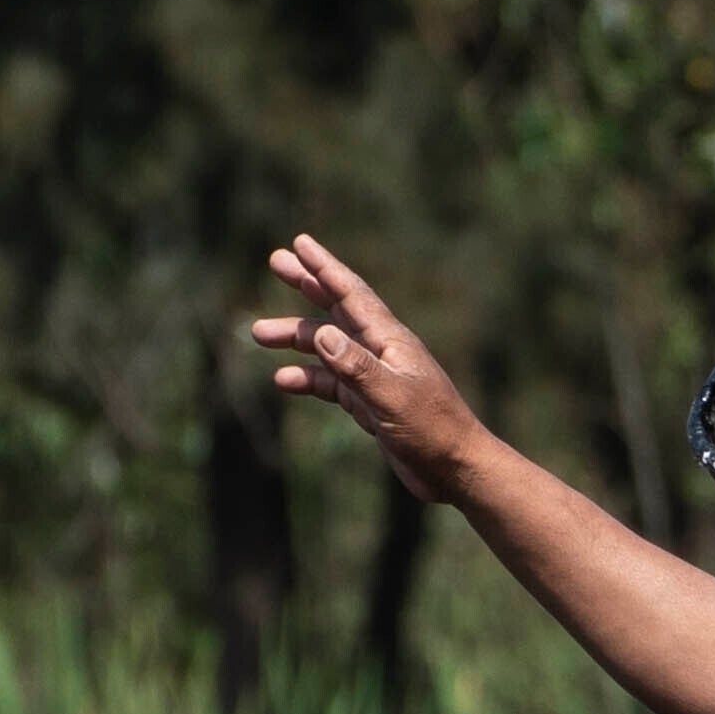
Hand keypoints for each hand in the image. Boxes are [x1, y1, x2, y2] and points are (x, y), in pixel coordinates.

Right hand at [252, 231, 491, 500]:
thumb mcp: (392, 399)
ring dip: (295, 337)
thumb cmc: (433, 431)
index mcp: (390, 341)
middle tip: (275, 262)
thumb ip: (357, 367)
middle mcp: (381, 351)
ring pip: (327, 347)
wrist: (456, 470)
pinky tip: (282, 380)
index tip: (299, 243)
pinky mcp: (370, 403)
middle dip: (306, 284)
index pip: (351, 294)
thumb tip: (320, 334)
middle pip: (337, 309)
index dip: (324, 268)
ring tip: (258, 332)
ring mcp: (374, 376)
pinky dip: (307, 378)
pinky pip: (331, 382)